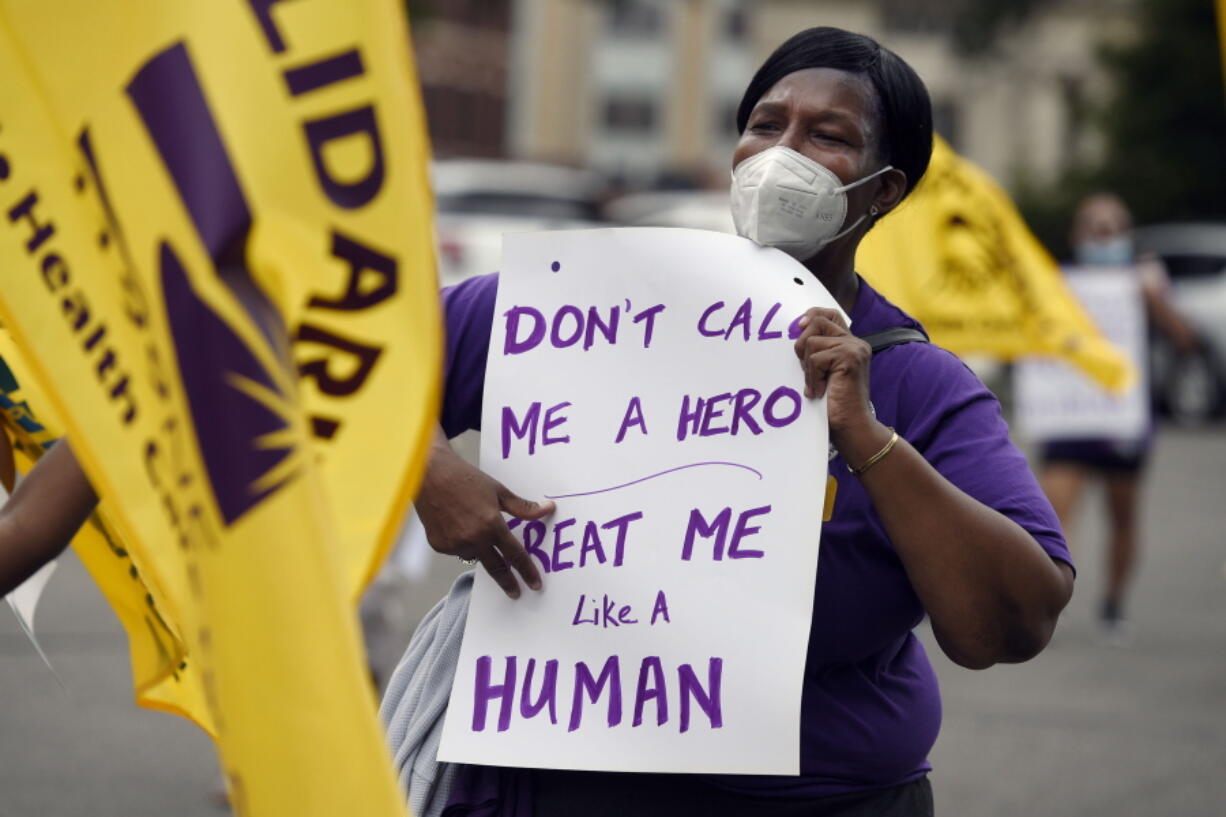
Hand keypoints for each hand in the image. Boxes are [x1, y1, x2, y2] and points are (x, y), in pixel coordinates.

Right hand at [415, 429, 552, 598]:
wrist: (429, 474)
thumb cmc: (465, 479)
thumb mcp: (499, 491)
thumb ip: (523, 507)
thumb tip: (547, 510)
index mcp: (491, 525)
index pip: (515, 555)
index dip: (527, 571)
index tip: (535, 584)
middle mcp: (473, 539)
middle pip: (496, 568)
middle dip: (508, 582)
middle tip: (516, 592)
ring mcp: (454, 544)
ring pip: (475, 556)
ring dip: (481, 552)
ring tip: (476, 531)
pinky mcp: (439, 546)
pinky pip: (457, 550)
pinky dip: (463, 543)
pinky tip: (458, 525)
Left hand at [793, 307, 876, 450]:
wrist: (851, 426)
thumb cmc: (834, 404)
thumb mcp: (822, 372)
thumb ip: (816, 352)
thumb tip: (795, 331)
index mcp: (849, 344)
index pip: (830, 315)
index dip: (812, 314)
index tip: (798, 325)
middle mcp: (855, 343)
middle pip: (817, 322)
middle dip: (802, 346)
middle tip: (808, 370)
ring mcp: (854, 349)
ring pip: (811, 342)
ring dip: (807, 367)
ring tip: (817, 384)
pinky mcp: (850, 357)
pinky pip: (815, 358)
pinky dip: (812, 377)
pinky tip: (820, 391)